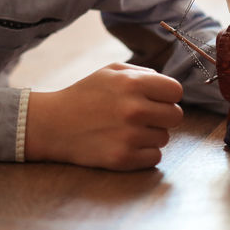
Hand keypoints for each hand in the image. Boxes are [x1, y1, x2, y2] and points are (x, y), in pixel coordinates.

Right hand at [24, 62, 183, 170]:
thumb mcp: (110, 71)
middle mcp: (135, 109)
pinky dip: (144, 153)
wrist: (53, 124)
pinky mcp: (124, 158)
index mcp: (132, 83)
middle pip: (176, 116)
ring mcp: (130, 136)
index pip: (176, 91)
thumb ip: (142, 73)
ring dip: (151, 134)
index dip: (167, 95)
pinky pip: (155, 157)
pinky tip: (125, 144)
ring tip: (127, 129)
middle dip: (163, 115)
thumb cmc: (84, 95)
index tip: (156, 99)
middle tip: (144, 116)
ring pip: (164, 137)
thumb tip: (168, 86)